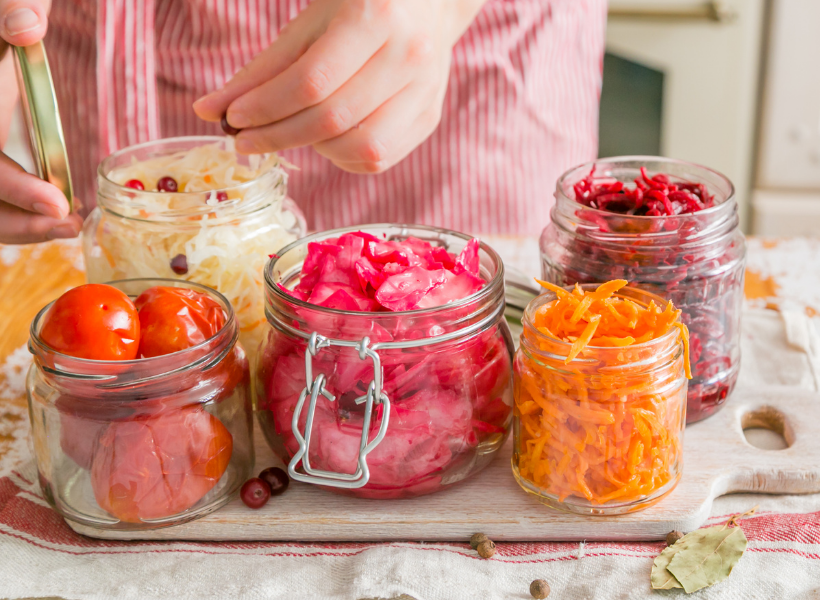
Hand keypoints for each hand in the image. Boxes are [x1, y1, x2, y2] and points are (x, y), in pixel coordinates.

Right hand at [0, 0, 81, 244]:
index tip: (60, 204)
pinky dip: (16, 219)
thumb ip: (10, 9)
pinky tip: (54, 220)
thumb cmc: (0, 18)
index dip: (15, 189)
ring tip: (70, 227)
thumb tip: (28, 28)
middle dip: (19, 222)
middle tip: (71, 226)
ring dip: (19, 227)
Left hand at [194, 0, 485, 173]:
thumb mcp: (309, 24)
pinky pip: (378, 158)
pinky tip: (326, 139)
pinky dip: (342, 157)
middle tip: (245, 141)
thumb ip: (263, 69)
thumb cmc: (358, 8)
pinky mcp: (429, 117)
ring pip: (360, 147)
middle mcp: (408, 56)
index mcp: (375, 18)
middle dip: (278, 136)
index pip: (312, 81)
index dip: (266, 107)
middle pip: (333, 119)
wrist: (428, 4)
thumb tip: (210, 110)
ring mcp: (425, 91)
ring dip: (313, 149)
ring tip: (293, 131)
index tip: (232, 119)